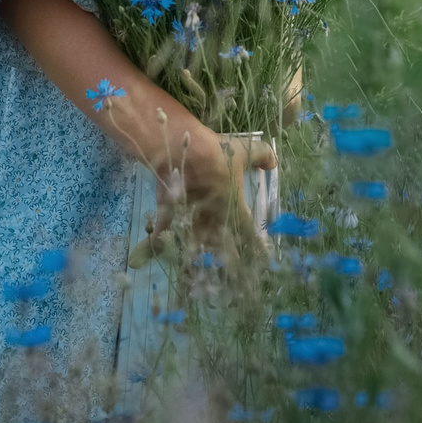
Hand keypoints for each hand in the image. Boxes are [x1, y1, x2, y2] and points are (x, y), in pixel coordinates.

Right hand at [128, 133, 275, 267]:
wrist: (181, 148)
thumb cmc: (216, 152)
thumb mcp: (245, 150)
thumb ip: (263, 156)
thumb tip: (274, 163)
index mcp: (234, 207)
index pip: (249, 233)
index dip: (257, 249)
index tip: (264, 262)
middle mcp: (213, 218)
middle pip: (222, 244)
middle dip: (228, 259)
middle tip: (234, 274)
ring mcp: (190, 217)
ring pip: (196, 242)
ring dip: (199, 255)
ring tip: (200, 271)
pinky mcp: (170, 211)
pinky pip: (162, 231)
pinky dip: (155, 244)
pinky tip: (147, 257)